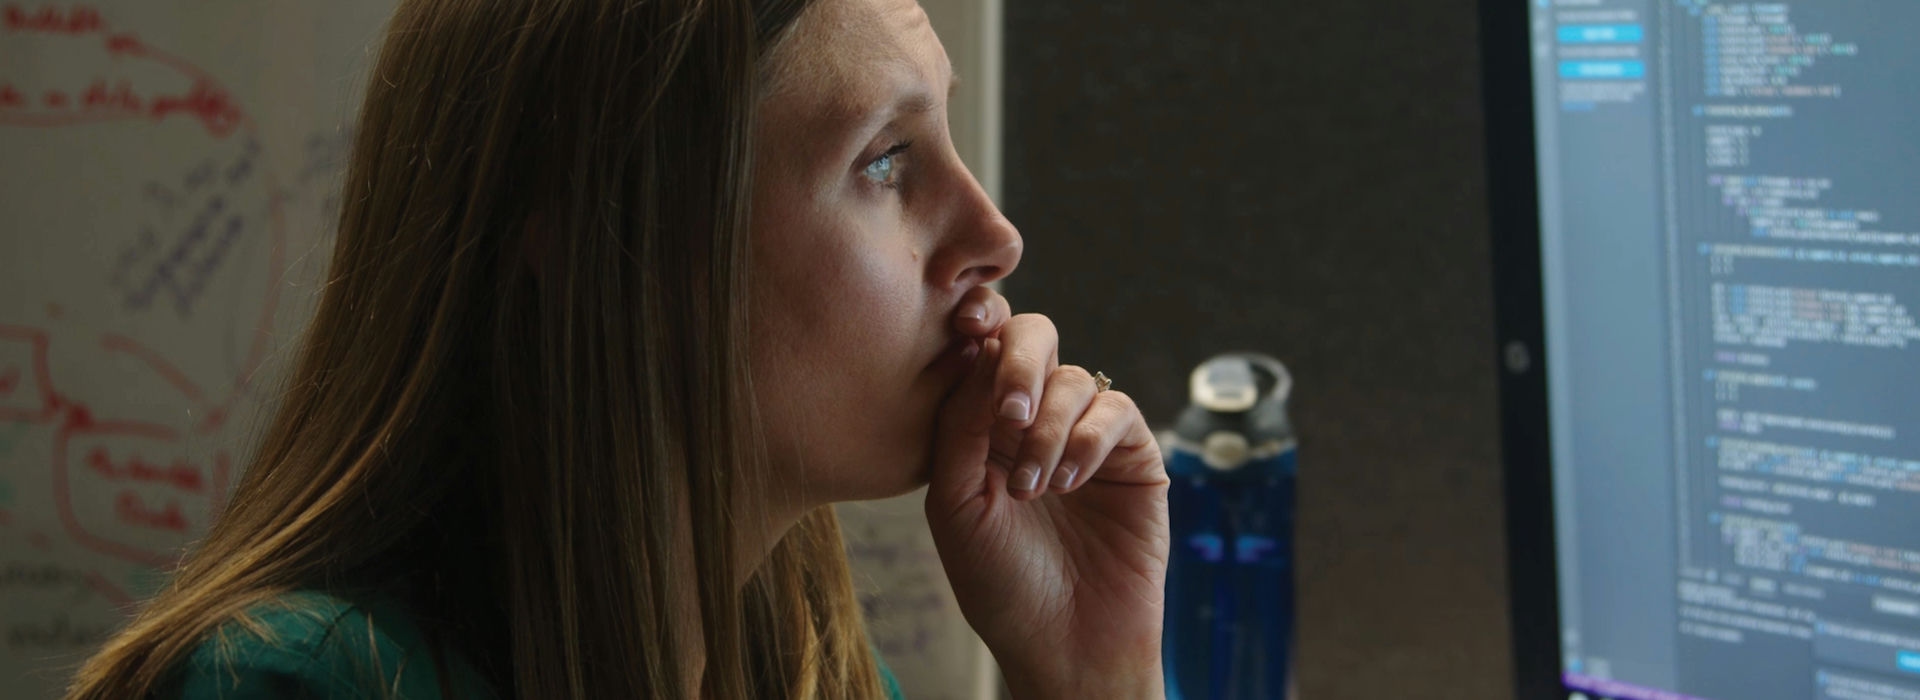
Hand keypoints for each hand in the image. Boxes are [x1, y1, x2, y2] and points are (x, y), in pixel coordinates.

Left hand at [925, 286, 1170, 698]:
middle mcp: (1034, 420)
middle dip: (1020, 362)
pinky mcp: (1132, 454)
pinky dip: (1089, 438)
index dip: (976, 328)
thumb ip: (958, 427)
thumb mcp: (955, 504)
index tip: (967, 332)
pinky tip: (1069, 484)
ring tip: (1035, 488)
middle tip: (1010, 412)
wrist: (1064, 643)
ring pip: (1074, 378)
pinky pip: (1116, 409)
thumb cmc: (1000, 583)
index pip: (980, 350)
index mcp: (980, 425)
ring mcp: (1086, 434)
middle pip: (1034, 339)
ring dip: (1050, 427)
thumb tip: (978, 349)